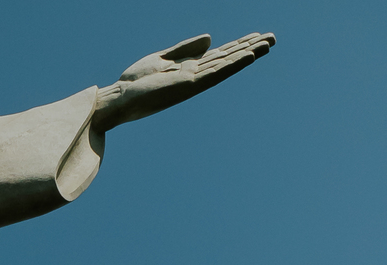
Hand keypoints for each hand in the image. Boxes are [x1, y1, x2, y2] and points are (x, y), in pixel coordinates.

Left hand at [94, 33, 273, 132]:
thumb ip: (185, 49)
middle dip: (249, 48)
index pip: (220, 55)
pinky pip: (215, 72)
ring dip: (247, 54)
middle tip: (273, 39)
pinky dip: (232, 64)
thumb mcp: (162, 58)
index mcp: (190, 68)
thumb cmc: (136, 82)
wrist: (120, 98)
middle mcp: (195, 76)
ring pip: (226, 64)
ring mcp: (194, 81)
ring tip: (267, 44)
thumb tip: (210, 38)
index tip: (257, 36)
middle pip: (228, 58)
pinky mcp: (188, 85)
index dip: (238, 45)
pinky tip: (248, 56)